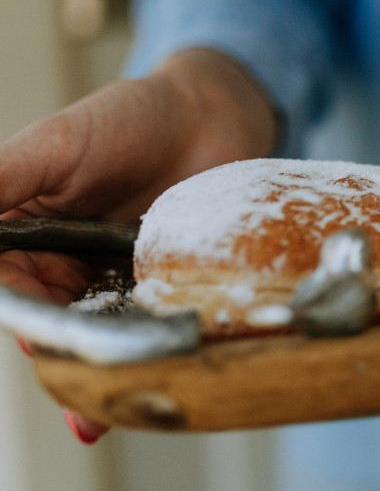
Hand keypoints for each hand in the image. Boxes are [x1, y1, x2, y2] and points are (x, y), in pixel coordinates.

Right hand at [0, 48, 276, 442]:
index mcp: (25, 241)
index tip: (32, 336)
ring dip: (97, 377)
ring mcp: (118, 284)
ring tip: (98, 415)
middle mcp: (66, 272)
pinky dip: (150, 358)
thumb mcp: (50, 147)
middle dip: (57, 361)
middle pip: (49, 328)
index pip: (5, 292)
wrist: (210, 112)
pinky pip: (153, 327)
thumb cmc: (125, 119)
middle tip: (74, 389)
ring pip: (98, 338)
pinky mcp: (168, 288)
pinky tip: (151, 386)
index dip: (16, 315)